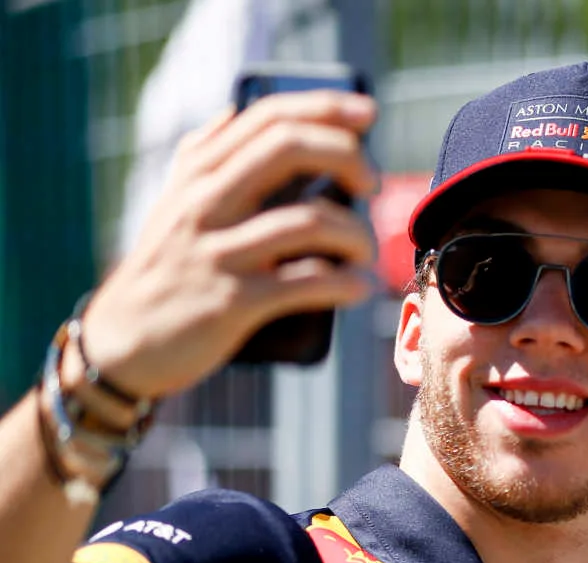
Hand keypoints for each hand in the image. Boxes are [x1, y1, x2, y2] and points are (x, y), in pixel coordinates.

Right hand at [80, 90, 378, 398]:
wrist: (126, 341)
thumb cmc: (166, 267)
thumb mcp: (174, 202)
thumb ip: (200, 156)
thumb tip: (233, 111)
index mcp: (198, 172)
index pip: (267, 117)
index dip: (325, 106)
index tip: (368, 113)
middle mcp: (205, 202)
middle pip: (287, 148)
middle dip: (346, 156)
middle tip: (371, 184)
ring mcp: (219, 251)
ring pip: (308, 221)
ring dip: (356, 233)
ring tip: (366, 252)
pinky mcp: (233, 301)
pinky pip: (306, 283)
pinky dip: (346, 283)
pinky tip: (359, 286)